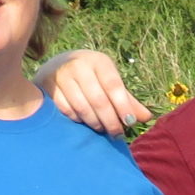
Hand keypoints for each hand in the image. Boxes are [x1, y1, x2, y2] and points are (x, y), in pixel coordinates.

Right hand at [35, 50, 151, 136]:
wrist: (57, 65)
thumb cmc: (92, 77)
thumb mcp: (109, 81)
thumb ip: (127, 100)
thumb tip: (147, 117)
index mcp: (98, 61)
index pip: (114, 86)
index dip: (123, 106)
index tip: (130, 122)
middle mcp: (78, 65)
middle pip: (98, 100)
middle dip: (110, 120)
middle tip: (117, 134)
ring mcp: (60, 75)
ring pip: (82, 107)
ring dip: (95, 123)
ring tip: (102, 129)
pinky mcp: (46, 86)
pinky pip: (66, 110)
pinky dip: (78, 120)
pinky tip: (84, 123)